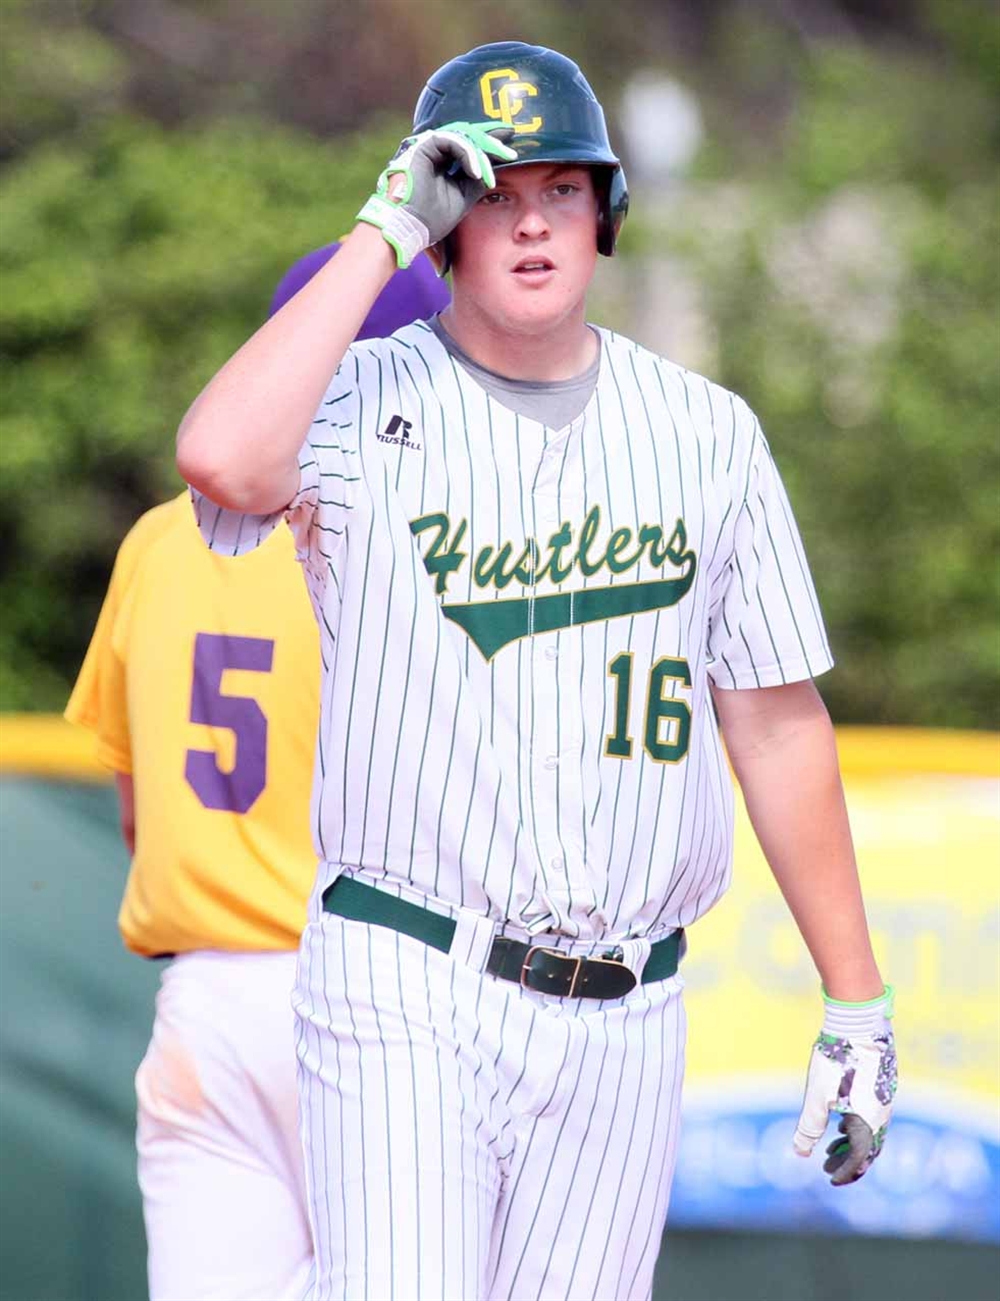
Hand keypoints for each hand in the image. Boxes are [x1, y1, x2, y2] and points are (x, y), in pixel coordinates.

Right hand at [356, 121, 516, 268]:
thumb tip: (492, 169)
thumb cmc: (430, 218)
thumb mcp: (463, 198)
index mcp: (442, 162)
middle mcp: (435, 151)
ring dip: (480, 156)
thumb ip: (476, 181)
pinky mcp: (424, 145)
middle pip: (469, 137)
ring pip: (463, 138)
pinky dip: (467, 155)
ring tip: (488, 177)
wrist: (408, 227)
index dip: (490, 144)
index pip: (469, 146)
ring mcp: (429, 146)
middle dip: (491, 142)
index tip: (511, 147)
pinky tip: (476, 173)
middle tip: (511, 149)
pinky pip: (453, 142)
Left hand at [792, 986, 896, 1184]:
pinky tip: (841, 1118)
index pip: (860, 1159)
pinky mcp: (882, 1082)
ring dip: (852, 1142)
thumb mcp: (817, 1095)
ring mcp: (885, 1097)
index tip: (830, 1179)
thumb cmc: (837, 1058)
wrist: (859, 1021)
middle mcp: (883, 1114)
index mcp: (869, 1122)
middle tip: (828, 1167)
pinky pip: (873, 1114)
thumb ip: (809, 1126)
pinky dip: (857, 1124)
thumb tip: (800, 1153)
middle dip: (848, 1161)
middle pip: (869, 1148)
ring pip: (871, 1131)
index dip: (845, 1172)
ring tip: (831, 1145)